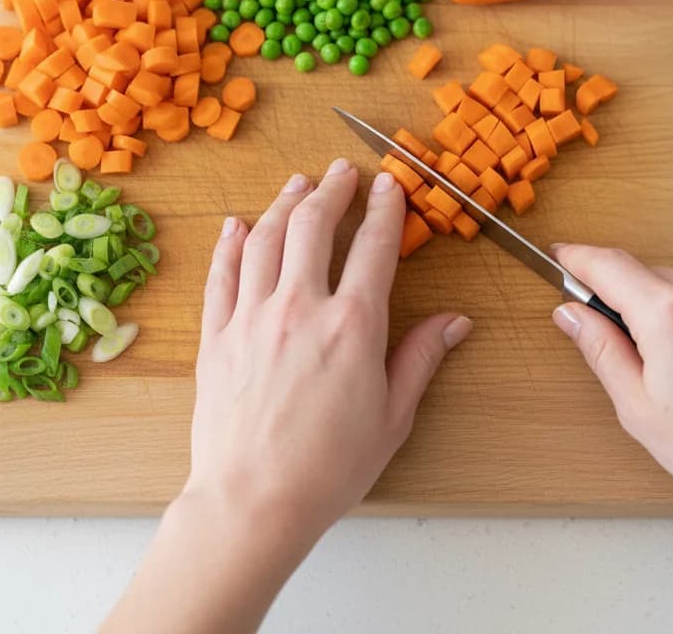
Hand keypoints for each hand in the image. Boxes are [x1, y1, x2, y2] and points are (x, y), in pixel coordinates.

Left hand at [186, 158, 471, 543]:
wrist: (253, 502)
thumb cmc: (328, 467)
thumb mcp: (393, 416)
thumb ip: (421, 358)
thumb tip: (455, 322)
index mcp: (352, 325)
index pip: (374, 247)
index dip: (385, 208)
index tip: (389, 185)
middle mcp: (300, 307)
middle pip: (314, 225)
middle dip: (332, 190)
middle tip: (342, 171)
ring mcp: (252, 316)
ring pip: (265, 238)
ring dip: (283, 203)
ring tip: (297, 184)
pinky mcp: (216, 335)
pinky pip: (221, 274)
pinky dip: (229, 243)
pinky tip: (236, 224)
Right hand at [550, 245, 672, 524]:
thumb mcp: (638, 408)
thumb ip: (599, 349)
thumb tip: (571, 314)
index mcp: (667, 314)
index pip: (606, 264)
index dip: (576, 257)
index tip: (559, 258)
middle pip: (644, 277)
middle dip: (623, 301)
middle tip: (620, 347)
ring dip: (666, 315)